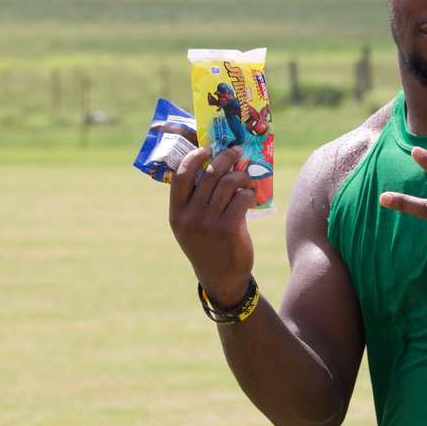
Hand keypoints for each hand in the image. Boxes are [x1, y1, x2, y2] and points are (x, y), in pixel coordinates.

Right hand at [169, 145, 255, 305]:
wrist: (221, 277)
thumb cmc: (207, 246)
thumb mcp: (189, 227)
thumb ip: (193, 202)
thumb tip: (211, 165)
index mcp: (176, 214)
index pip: (180, 175)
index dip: (194, 157)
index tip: (207, 148)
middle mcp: (190, 217)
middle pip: (209, 174)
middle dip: (226, 158)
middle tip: (236, 151)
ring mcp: (209, 222)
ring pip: (228, 183)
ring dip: (242, 175)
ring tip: (247, 178)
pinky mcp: (229, 228)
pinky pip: (242, 197)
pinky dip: (248, 193)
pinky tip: (250, 197)